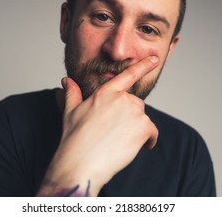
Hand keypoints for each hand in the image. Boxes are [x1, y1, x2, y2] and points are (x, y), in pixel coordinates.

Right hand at [37, 56, 158, 195]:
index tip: (155, 59)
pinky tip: (136, 147)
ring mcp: (133, 112)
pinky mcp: (143, 127)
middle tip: (115, 132)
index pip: (127, 75)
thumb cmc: (74, 139)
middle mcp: (121, 99)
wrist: (80, 163)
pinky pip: (153, 132)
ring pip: (143, 118)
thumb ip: (72, 93)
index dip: (143, 65)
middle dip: (130, 116)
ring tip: (120, 142)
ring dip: (137, 129)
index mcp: (104, 93)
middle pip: (136, 104)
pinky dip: (148, 141)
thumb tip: (66, 80)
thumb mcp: (70, 112)